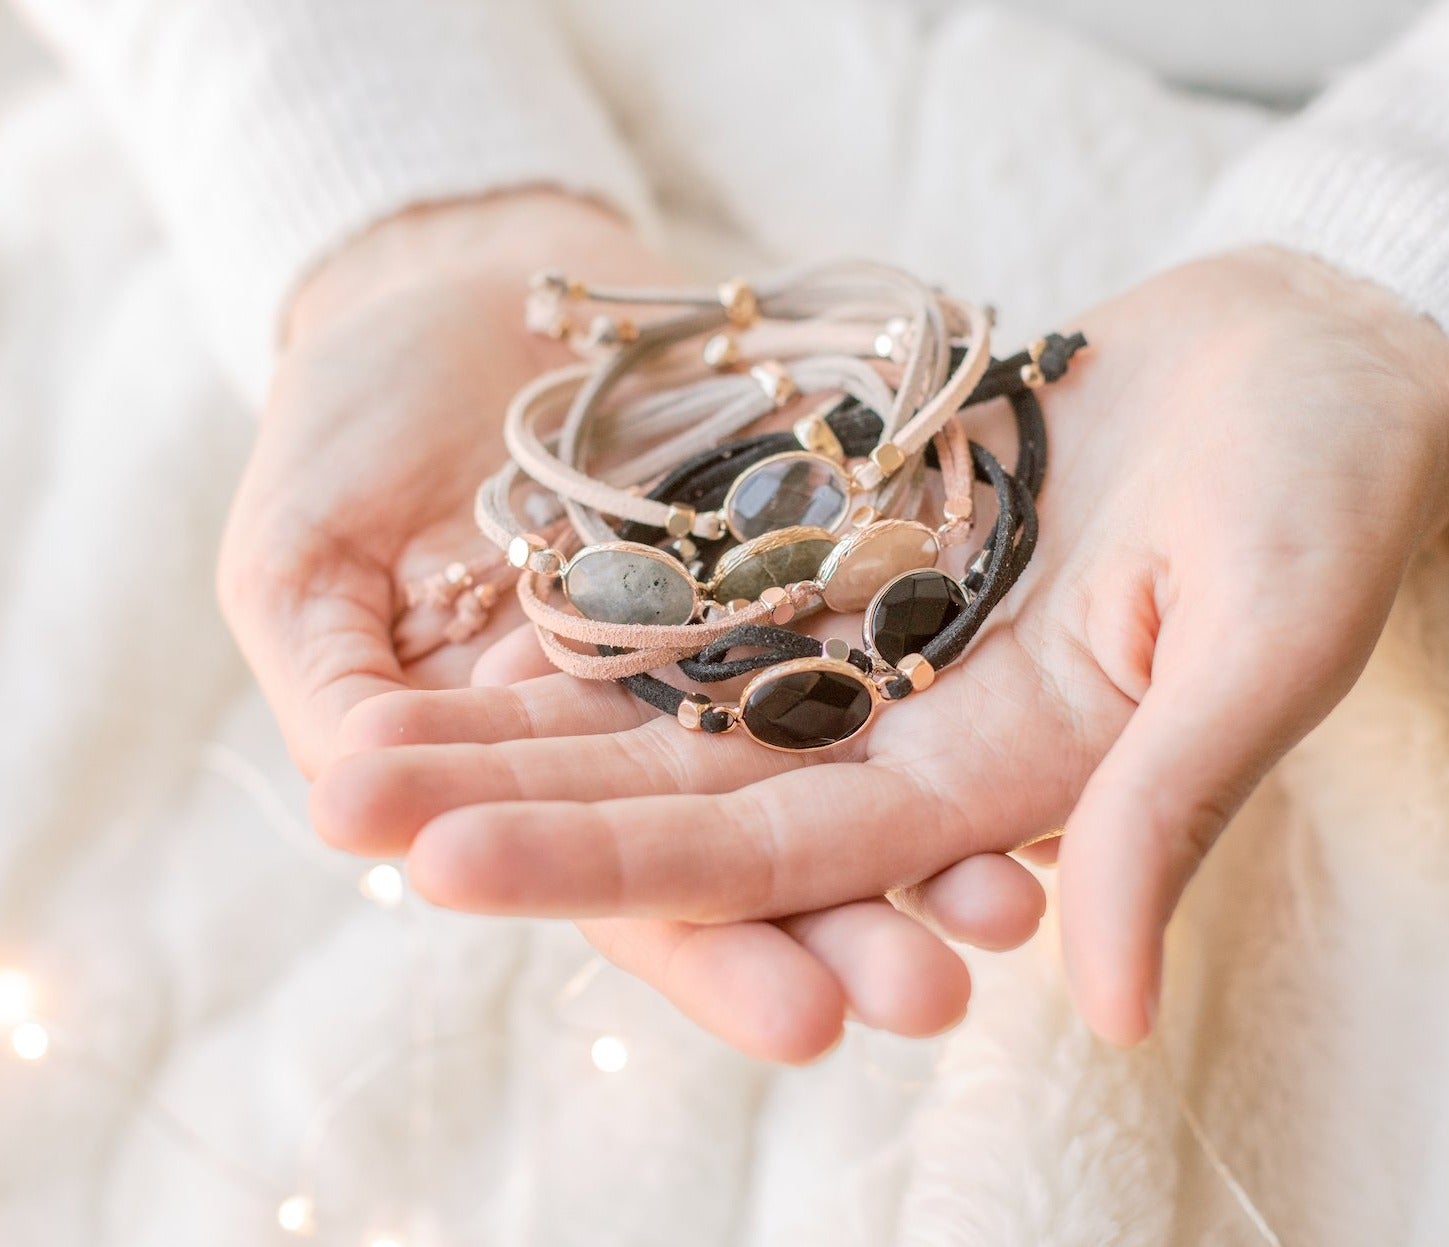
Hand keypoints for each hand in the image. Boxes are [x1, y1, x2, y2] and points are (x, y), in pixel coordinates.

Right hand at [224, 190, 1045, 1061]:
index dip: (718, 964)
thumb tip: (364, 821)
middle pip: (779, 848)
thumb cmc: (341, 426)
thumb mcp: (298, 564)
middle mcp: (671, 725)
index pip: (643, 892)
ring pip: (860, 753)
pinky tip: (1058, 736)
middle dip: (861, 928)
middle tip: (947, 991)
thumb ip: (339, 692)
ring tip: (1028, 895)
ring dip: (945, 832)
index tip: (804, 1026)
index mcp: (550, 767)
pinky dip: (960, 674)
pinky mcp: (817, 541)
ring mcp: (755, 635)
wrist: (446, 285)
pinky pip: (900, 613)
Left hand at [311, 246, 1448, 1044]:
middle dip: (515, 798)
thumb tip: (1112, 1012)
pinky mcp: (874, 539)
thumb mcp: (1272, 641)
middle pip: (689, 784)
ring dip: (529, 708)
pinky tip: (490, 601)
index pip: (777, 852)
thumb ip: (1178, 809)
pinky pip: (720, 577)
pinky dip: (612, 591)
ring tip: (366, 722)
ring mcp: (889, 634)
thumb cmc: (1331, 495)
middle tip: (337, 804)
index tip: (443, 865)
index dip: (610, 863)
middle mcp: (923, 729)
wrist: (1320, 361)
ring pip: (681, 690)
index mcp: (1003, 780)